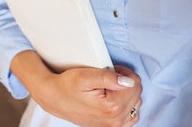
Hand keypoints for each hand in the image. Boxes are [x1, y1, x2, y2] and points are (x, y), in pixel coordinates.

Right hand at [11, 51, 141, 125]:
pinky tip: (115, 98)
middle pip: (137, 94)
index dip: (125, 73)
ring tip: (111, 88)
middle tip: (110, 78)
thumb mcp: (86, 76)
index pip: (135, 84)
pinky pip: (131, 117)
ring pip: (136, 104)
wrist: (55, 98)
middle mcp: (114, 121)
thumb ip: (109, 77)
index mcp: (111, 107)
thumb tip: (129, 81)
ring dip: (127, 94)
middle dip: (126, 82)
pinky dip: (127, 106)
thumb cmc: (68, 85)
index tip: (112, 71)